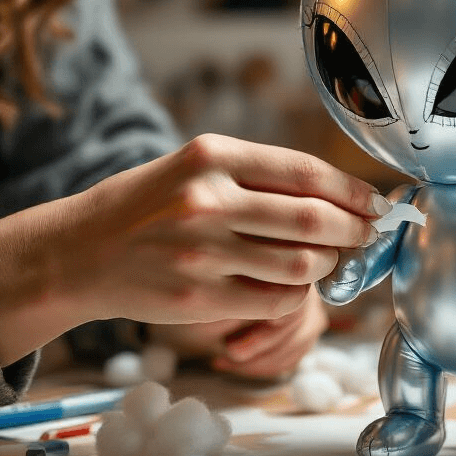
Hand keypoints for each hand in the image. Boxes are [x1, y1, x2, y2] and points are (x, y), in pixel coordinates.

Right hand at [0, 135, 386, 366]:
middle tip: (367, 235)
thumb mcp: (196, 167)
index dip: (353, 191)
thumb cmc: (149, 206)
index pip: (306, 172)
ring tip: (324, 259)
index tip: (376, 203)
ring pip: (302, 264)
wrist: (79, 252)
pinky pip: (277, 299)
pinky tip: (291, 285)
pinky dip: (298, 294)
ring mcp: (203, 251)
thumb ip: (261, 176)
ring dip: (327, 264)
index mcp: (213, 156)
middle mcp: (209, 199)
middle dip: (354, 230)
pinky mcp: (200, 297)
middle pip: (314, 219)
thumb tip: (341, 197)